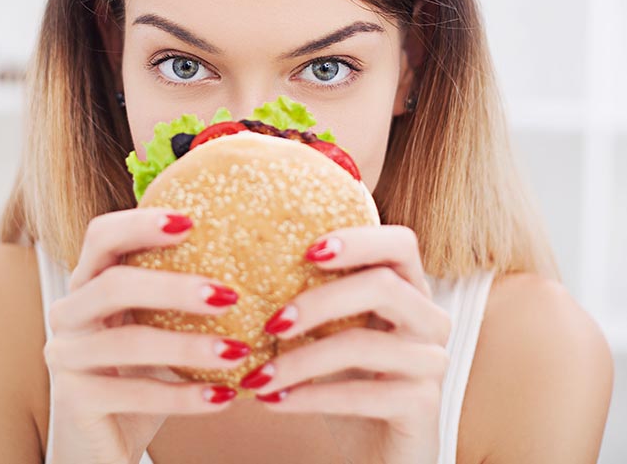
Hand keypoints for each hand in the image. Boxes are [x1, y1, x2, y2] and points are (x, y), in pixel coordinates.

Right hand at [43, 207, 249, 463]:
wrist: (104, 435)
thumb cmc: (143, 366)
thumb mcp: (159, 321)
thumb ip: (183, 287)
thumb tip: (254, 250)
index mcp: (89, 279)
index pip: (102, 236)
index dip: (139, 224)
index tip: (191, 223)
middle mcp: (69, 311)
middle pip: (114, 284)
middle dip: (173, 287)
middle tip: (229, 295)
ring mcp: (65, 356)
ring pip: (127, 342)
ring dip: (189, 347)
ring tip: (239, 351)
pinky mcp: (73, 401)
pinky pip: (134, 394)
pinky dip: (184, 396)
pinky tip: (225, 396)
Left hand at [239, 224, 451, 463]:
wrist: (379, 449)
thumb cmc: (350, 378)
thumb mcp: (333, 330)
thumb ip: (316, 296)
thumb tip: (251, 267)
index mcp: (409, 288)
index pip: (399, 243)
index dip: (358, 240)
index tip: (307, 251)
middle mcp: (429, 318)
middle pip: (382, 286)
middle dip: (319, 301)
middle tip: (272, 321)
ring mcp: (431, 362)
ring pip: (364, 343)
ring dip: (301, 359)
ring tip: (259, 375)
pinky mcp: (424, 405)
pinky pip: (363, 395)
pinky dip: (311, 396)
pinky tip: (275, 401)